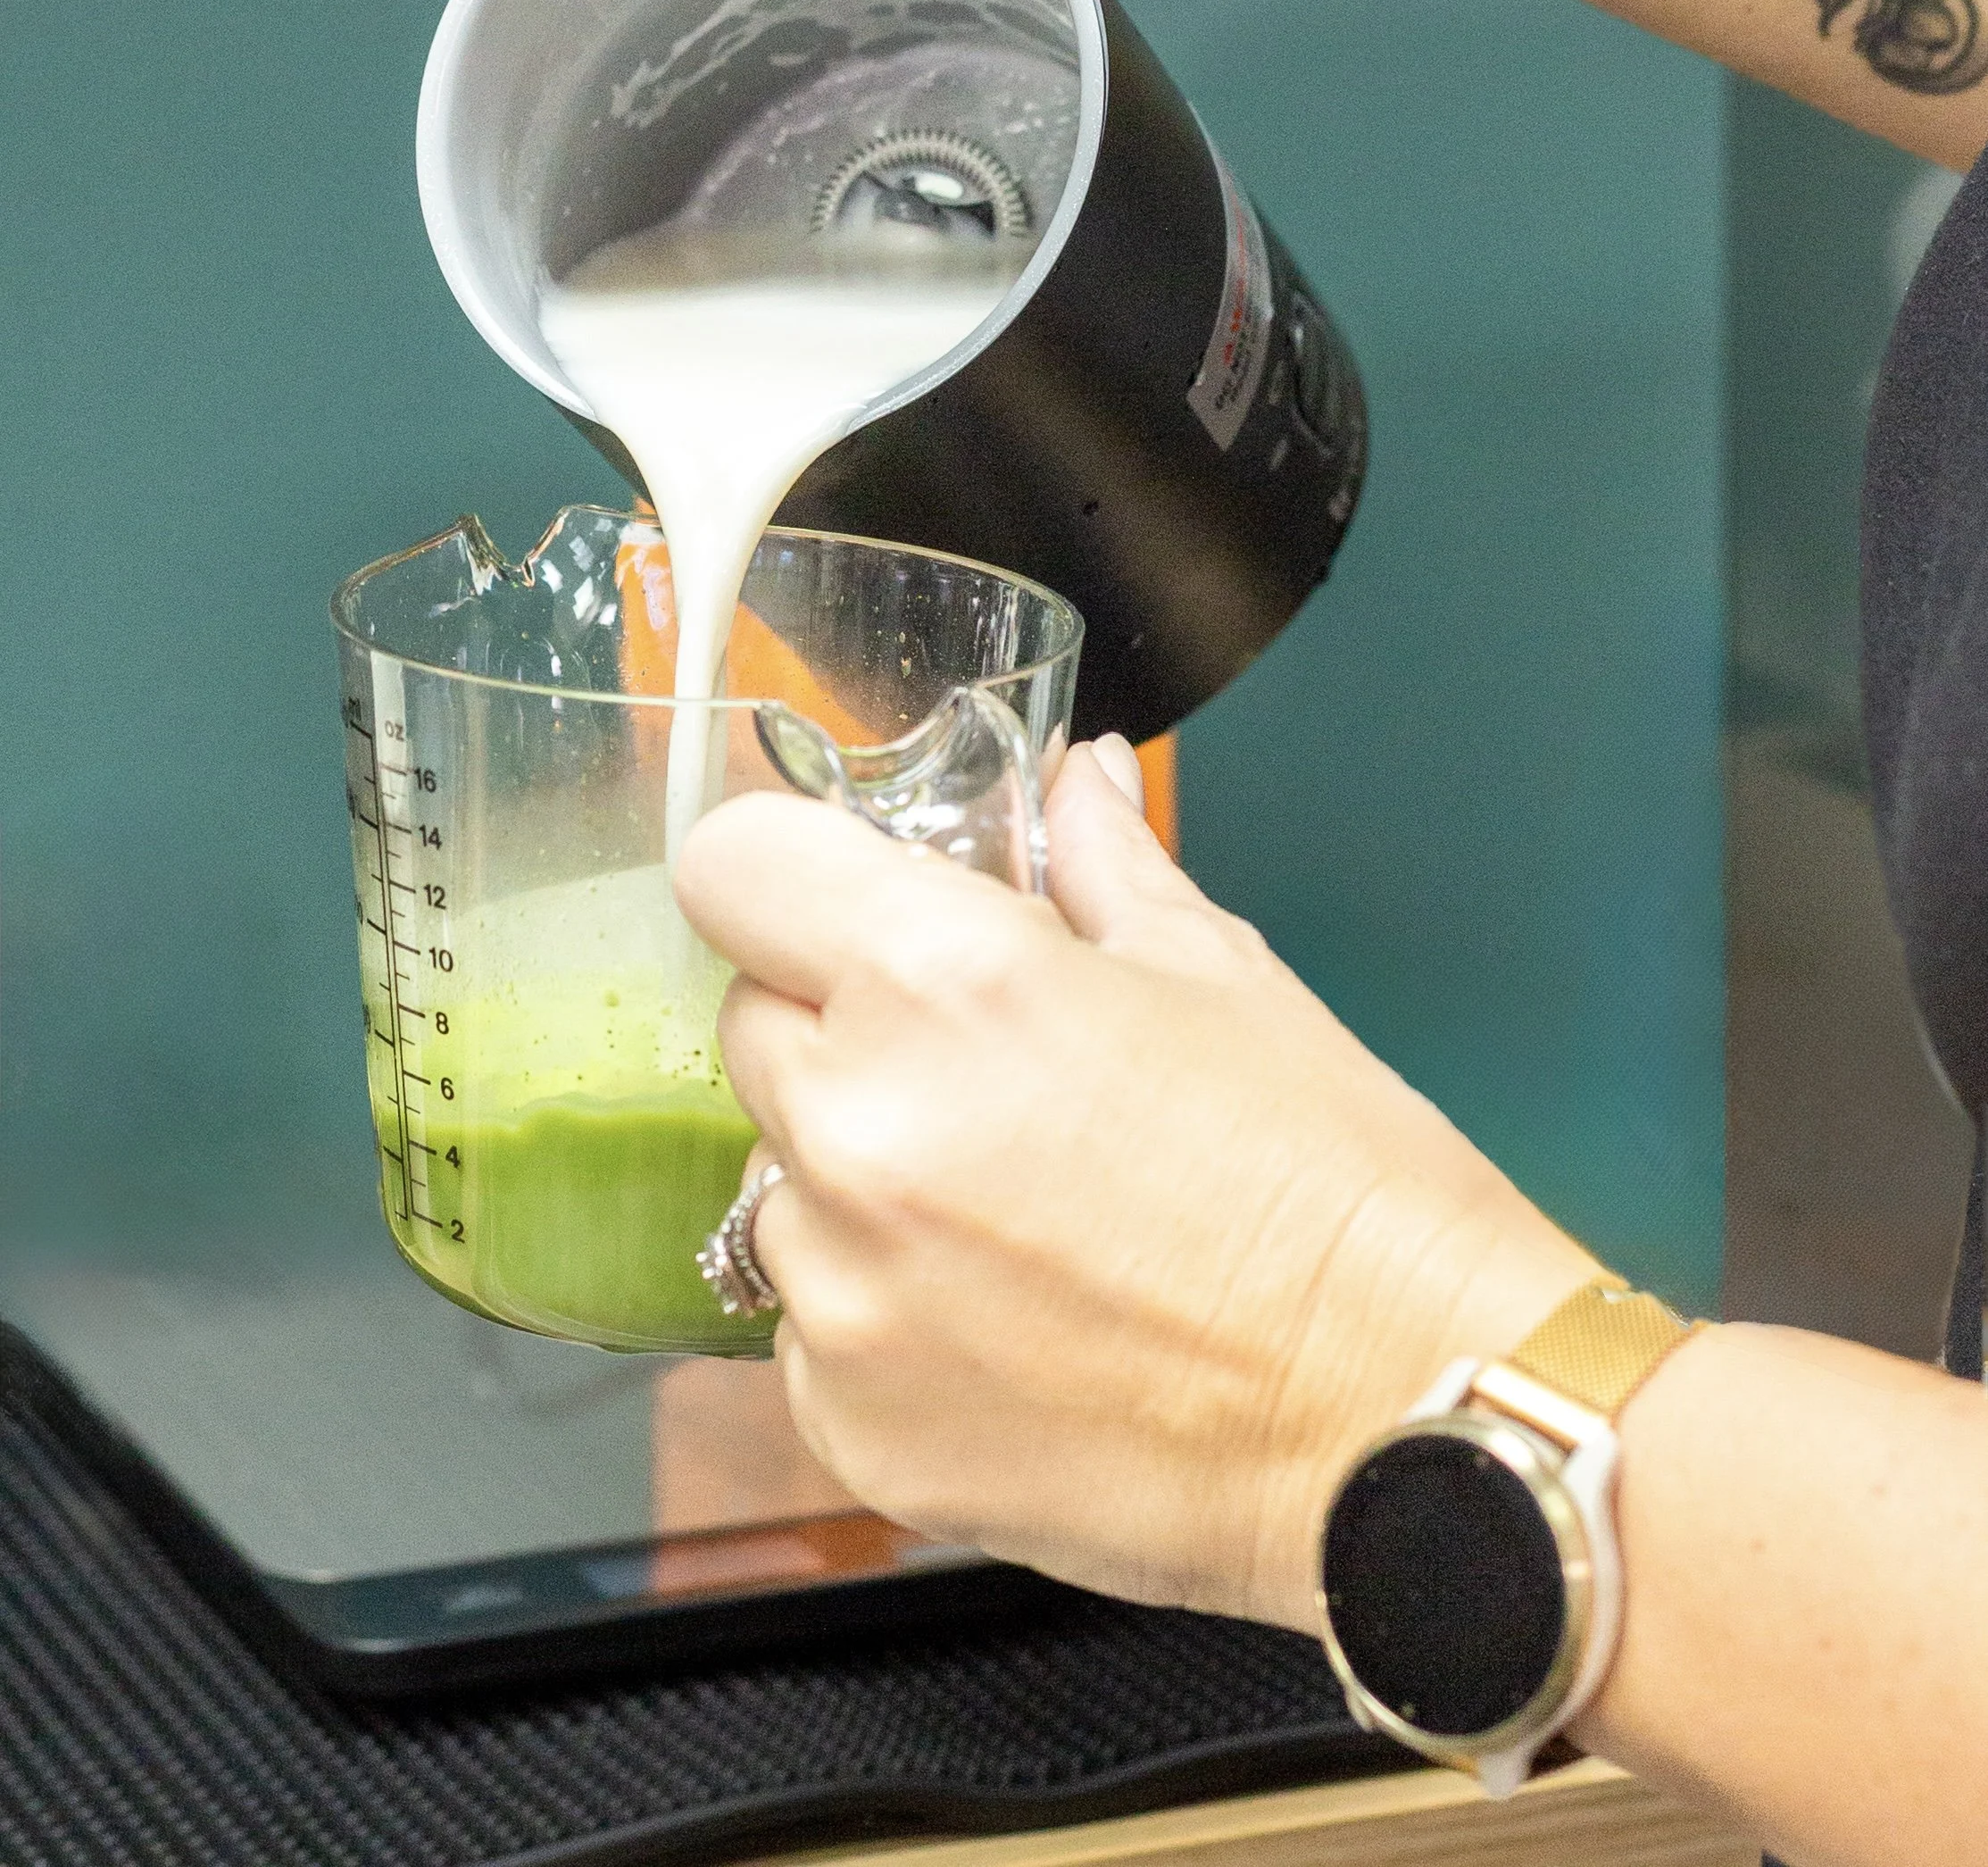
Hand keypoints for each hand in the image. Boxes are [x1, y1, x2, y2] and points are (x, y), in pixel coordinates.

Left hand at [673, 739, 1598, 1629]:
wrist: (1409, 1421)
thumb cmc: (1338, 1192)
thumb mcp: (1223, 976)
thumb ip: (1101, 863)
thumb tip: (1073, 785)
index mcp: (942, 983)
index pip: (734, 866)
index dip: (788, 871)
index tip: (837, 897)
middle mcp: (862, 1131)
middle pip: (754, 1024)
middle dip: (845, 1028)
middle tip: (980, 1071)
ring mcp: (843, 1294)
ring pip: (777, 1186)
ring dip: (860, 1182)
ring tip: (1020, 1218)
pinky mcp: (850, 1427)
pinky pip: (809, 1332)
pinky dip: (883, 1319)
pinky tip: (1016, 1323)